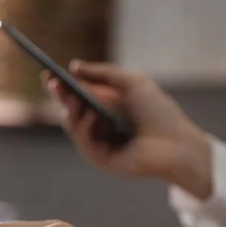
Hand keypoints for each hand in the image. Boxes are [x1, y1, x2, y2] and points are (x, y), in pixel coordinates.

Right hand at [43, 61, 212, 199]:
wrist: (177, 143)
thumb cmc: (159, 112)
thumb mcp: (132, 83)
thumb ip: (103, 73)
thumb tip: (73, 66)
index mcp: (107, 108)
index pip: (78, 96)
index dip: (63, 86)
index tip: (48, 73)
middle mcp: (100, 126)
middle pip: (71, 110)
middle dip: (61, 96)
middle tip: (52, 83)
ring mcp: (99, 144)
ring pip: (73, 126)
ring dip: (71, 110)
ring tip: (74, 98)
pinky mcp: (101, 160)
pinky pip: (84, 142)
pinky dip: (84, 127)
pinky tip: (91, 116)